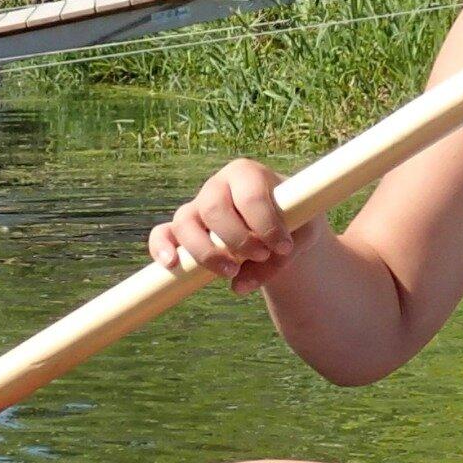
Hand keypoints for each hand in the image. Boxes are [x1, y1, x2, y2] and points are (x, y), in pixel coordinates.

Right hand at [150, 158, 304, 292]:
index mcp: (247, 174)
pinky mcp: (184, 229)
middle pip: (214, 208)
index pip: (249, 194)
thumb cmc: (293, 223)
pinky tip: (172, 264)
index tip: (283, 246)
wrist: (280, 227)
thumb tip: (239, 287)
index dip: (265, 223)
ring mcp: (197, 207)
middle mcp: (217, 186)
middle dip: (237, 238)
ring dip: (206, 251)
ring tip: (231, 272)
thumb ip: (280, 259)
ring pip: (185, 222)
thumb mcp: (301, 234)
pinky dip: (161, 247)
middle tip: (260, 255)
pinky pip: (162, 233)